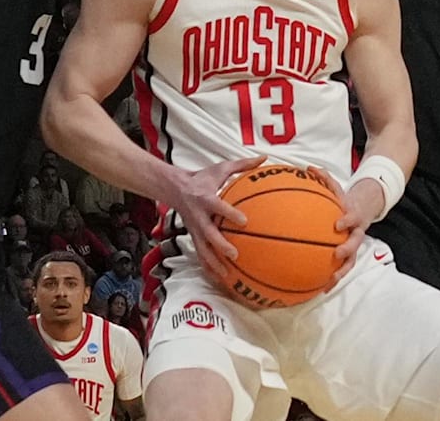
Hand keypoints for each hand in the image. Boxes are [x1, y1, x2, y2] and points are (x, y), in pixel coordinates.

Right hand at [163, 156, 265, 282]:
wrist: (174, 188)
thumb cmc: (202, 179)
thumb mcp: (220, 169)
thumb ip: (242, 165)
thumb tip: (265, 158)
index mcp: (205, 198)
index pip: (218, 206)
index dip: (229, 213)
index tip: (244, 220)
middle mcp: (198, 216)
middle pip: (208, 234)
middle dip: (220, 245)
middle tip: (235, 254)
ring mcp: (194, 230)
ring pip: (202, 250)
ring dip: (213, 263)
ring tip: (227, 276)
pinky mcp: (193, 238)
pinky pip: (201, 256)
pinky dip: (209, 268)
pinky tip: (220, 281)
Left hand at [307, 166, 379, 288]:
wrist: (363, 209)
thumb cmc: (344, 200)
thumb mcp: (337, 188)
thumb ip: (324, 178)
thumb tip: (309, 167)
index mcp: (352, 216)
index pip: (352, 218)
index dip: (346, 221)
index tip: (337, 225)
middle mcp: (356, 232)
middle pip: (355, 244)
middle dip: (347, 250)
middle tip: (336, 255)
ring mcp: (354, 245)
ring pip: (350, 261)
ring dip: (340, 272)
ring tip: (328, 283)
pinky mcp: (348, 255)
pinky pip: (341, 268)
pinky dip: (332, 278)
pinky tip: (319, 288)